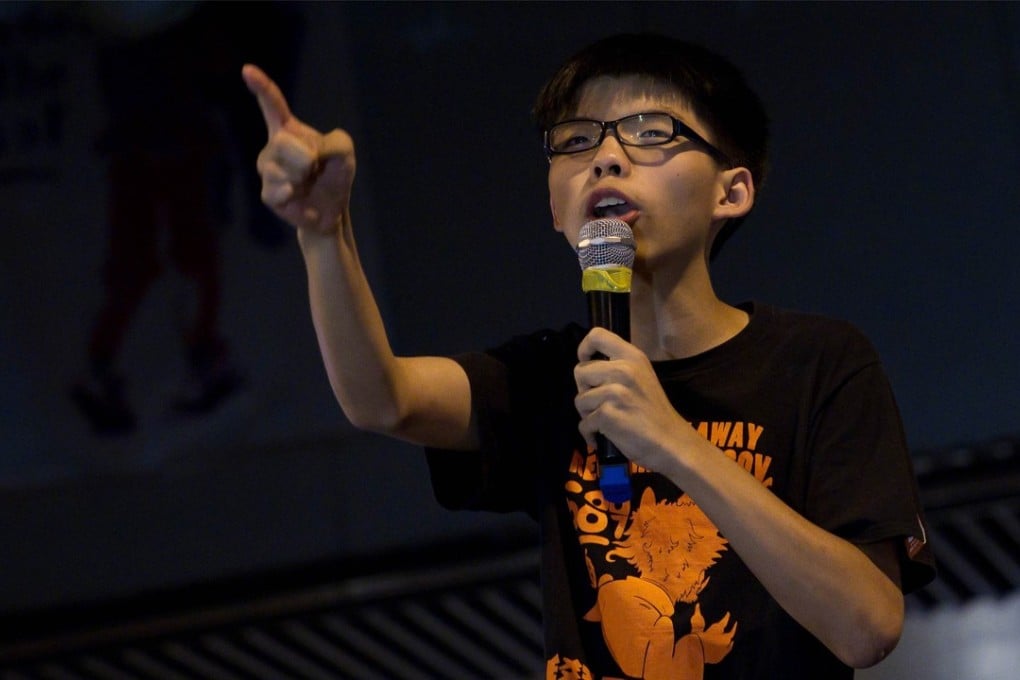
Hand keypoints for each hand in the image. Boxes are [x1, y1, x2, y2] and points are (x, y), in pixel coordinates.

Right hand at [241, 64, 355, 234]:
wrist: (331, 209)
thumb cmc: (335, 173)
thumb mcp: (345, 150)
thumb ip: (334, 142)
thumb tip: (309, 155)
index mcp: (289, 128)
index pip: (272, 104)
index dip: (261, 86)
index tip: (247, 70)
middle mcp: (273, 145)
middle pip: (282, 142)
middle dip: (306, 157)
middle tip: (315, 168)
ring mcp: (267, 169)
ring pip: (279, 168)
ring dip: (302, 177)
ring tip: (307, 183)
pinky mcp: (268, 193)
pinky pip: (277, 190)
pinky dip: (293, 194)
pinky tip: (298, 196)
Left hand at [574, 327, 693, 475]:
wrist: (671, 442)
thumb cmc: (654, 411)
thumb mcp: (642, 376)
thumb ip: (618, 366)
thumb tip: (587, 367)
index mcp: (632, 357)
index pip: (596, 335)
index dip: (584, 349)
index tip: (586, 363)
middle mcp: (622, 370)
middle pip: (580, 371)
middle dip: (585, 389)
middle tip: (600, 403)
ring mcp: (614, 392)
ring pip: (579, 400)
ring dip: (587, 414)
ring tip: (605, 421)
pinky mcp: (607, 414)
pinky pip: (583, 424)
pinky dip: (590, 434)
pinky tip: (602, 437)